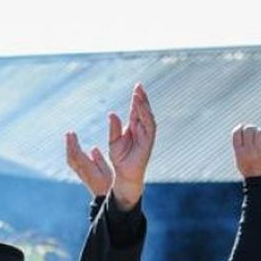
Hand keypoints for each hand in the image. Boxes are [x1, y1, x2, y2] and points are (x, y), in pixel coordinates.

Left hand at [65, 131, 111, 197]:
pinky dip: (76, 153)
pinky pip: (77, 163)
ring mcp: (84, 175)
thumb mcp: (108, 174)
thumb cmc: (111, 187)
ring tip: (71, 137)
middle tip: (69, 133)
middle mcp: (84, 173)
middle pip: (72, 158)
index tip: (71, 132)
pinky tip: (78, 147)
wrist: (108, 201)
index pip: (77, 156)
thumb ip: (100, 161)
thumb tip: (93, 148)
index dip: (73, 144)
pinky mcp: (86, 176)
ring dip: (72, 148)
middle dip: (70, 145)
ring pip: (73, 161)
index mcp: (89, 171)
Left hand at [107, 84, 155, 209]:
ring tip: (139, 95)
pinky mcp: (148, 142)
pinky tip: (141, 108)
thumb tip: (112, 114)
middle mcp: (142, 129)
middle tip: (139, 86)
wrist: (125, 174)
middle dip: (142, 98)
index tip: (136, 87)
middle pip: (144, 111)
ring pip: (147, 117)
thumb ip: (114, 128)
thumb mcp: (113, 141)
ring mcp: (146, 135)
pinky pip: (149, 127)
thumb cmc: (120, 159)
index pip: (136, 110)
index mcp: (134, 127)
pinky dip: (146, 117)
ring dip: (144, 106)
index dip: (137, 99)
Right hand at [232, 124, 260, 177]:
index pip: (236, 132)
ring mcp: (259, 151)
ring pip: (260, 132)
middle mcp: (248, 150)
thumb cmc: (250, 171)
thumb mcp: (240, 160)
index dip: (240, 127)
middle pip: (249, 129)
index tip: (243, 128)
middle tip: (255, 134)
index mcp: (239, 152)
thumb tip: (243, 130)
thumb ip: (240, 147)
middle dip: (252, 129)